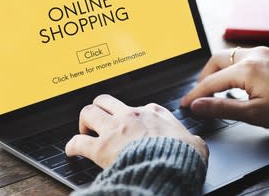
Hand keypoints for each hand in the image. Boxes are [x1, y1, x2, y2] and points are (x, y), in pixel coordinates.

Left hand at [65, 94, 208, 167]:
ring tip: (84, 131)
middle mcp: (131, 115)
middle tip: (99, 121)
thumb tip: (196, 144)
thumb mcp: (195, 143)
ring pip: (88, 112)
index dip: (133, 116)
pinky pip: (78, 142)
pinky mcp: (101, 147)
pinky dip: (72, 145)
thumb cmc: (182, 156)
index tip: (132, 125)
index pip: (139, 107)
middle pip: (106, 100)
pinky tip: (71, 150)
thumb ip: (191, 140)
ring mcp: (114, 129)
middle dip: (100, 108)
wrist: (169, 167)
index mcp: (154, 113)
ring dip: (84, 121)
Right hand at [180, 46, 268, 129]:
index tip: (184, 105)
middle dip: (204, 77)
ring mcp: (262, 53)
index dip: (195, 95)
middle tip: (200, 95)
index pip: (210, 82)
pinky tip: (237, 83)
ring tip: (217, 90)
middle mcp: (252, 55)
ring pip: (229, 56)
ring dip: (219, 71)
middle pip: (216, 61)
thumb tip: (197, 106)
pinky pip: (243, 56)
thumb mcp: (254, 114)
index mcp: (245, 69)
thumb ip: (222, 108)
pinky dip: (233, 68)